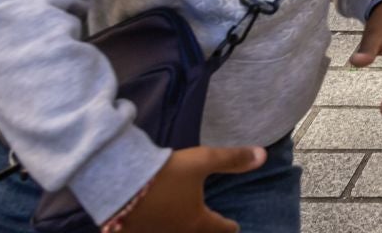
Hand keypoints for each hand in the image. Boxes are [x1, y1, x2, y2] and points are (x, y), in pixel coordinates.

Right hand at [121, 145, 266, 232]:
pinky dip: (157, 227)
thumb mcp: (202, 161)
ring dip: (181, 228)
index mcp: (197, 222)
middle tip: (211, 227)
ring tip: (185, 222)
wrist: (118, 183)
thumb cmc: (165, 174)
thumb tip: (263, 155)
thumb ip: (233, 160)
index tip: (235, 226)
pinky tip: (154, 221)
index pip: (221, 228)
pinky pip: (150, 232)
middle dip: (206, 231)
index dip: (229, 226)